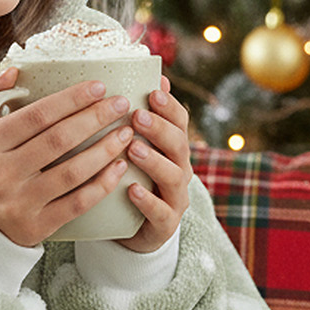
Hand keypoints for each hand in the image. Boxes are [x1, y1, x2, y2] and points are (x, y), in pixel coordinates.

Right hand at [0, 66, 138, 247]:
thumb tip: (13, 71)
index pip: (36, 116)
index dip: (71, 99)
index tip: (98, 86)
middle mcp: (1, 174)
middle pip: (59, 139)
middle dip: (96, 117)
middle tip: (121, 104)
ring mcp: (20, 203)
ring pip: (73, 171)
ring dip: (106, 149)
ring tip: (126, 133)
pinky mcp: (36, 227)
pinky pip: (77, 203)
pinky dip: (102, 185)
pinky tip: (119, 168)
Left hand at [118, 76, 190, 253]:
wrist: (133, 231)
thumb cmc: (130, 179)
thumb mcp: (132, 147)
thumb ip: (137, 119)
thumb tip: (145, 78)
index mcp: (173, 148)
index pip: (179, 122)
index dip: (169, 107)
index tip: (153, 92)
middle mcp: (180, 170)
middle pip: (178, 145)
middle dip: (159, 129)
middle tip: (137, 115)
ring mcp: (175, 198)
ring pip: (173, 176)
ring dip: (154, 160)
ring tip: (132, 148)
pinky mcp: (165, 225)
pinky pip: (160, 212)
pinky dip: (147, 201)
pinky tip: (131, 190)